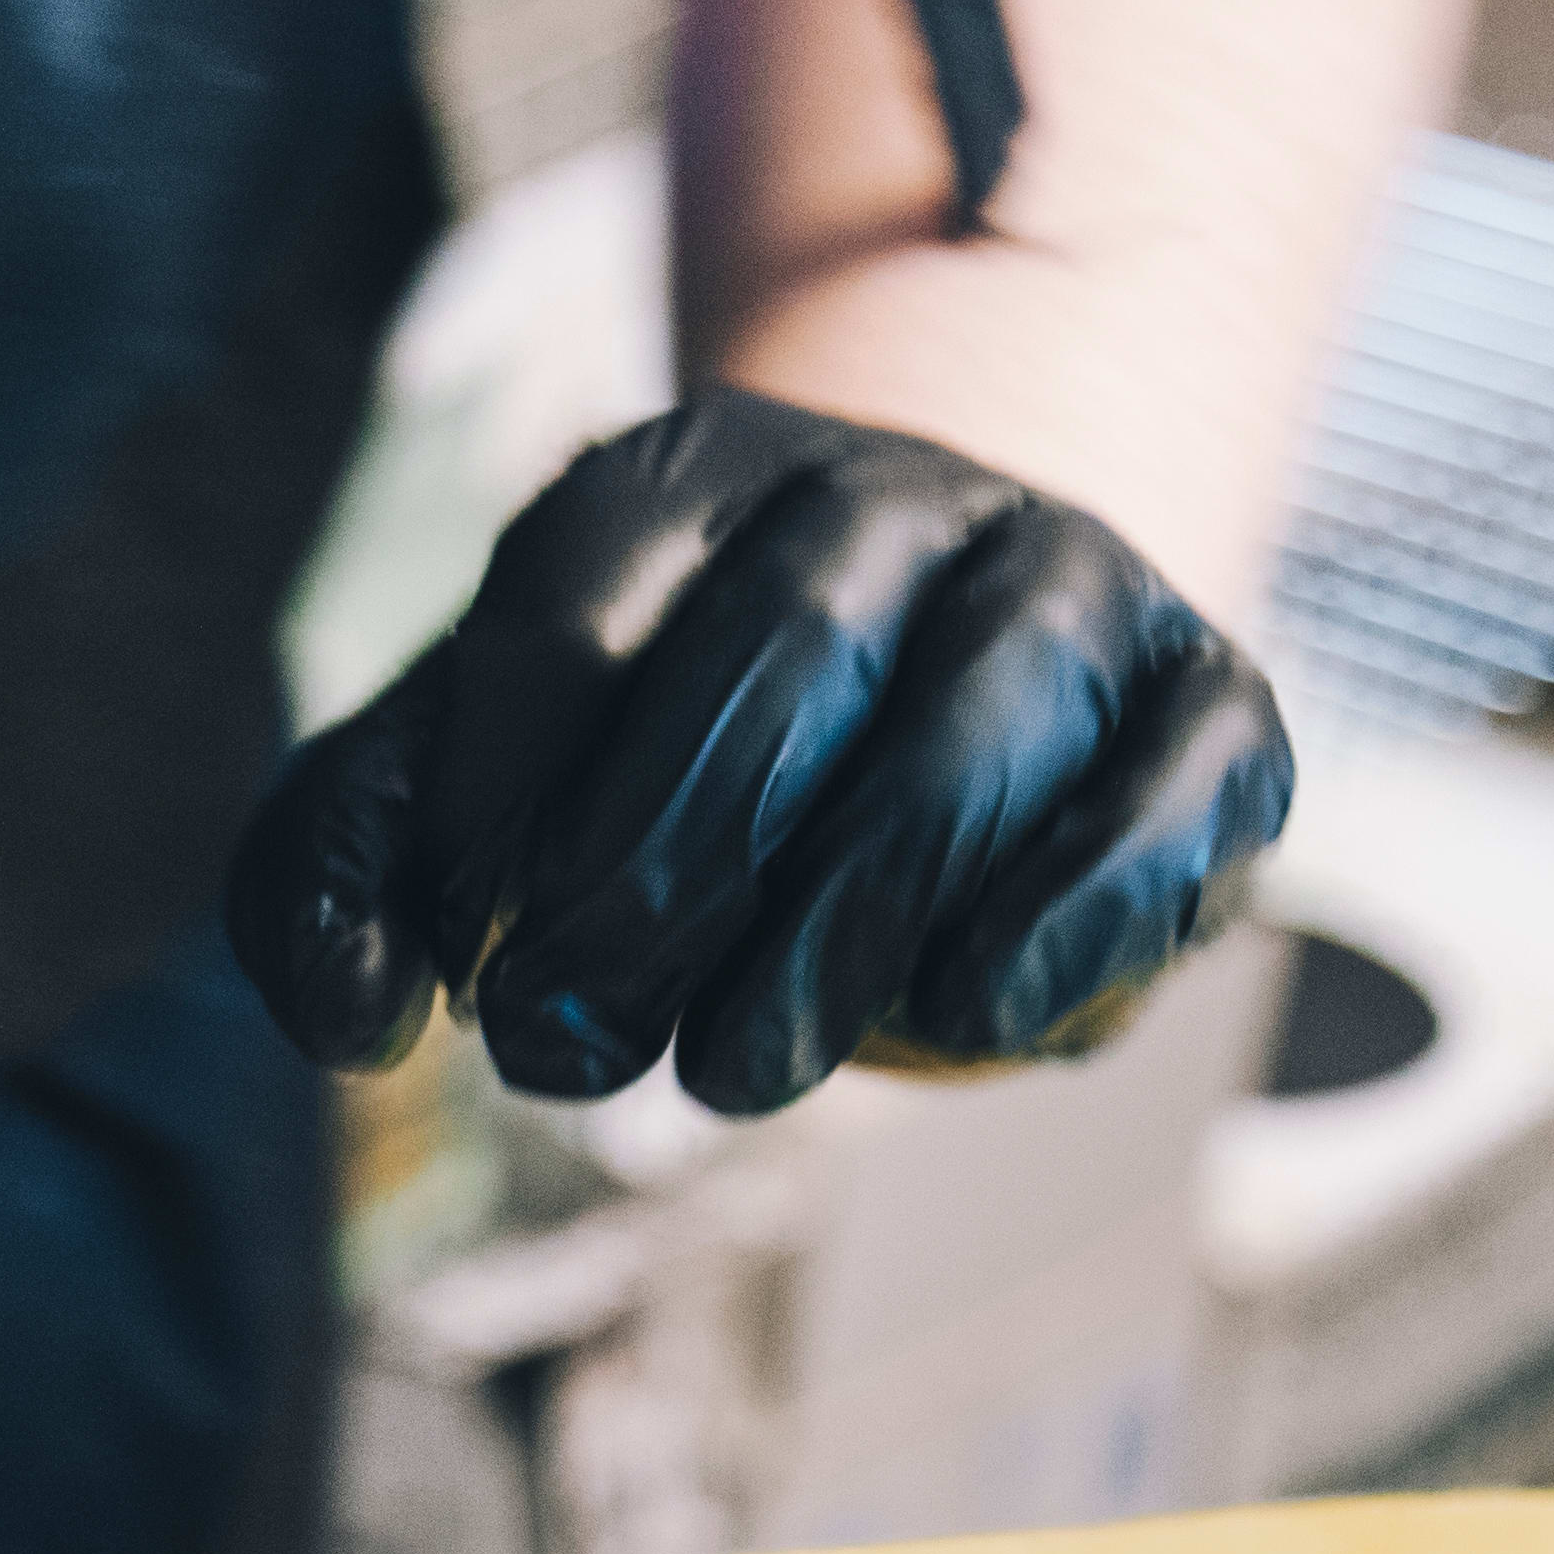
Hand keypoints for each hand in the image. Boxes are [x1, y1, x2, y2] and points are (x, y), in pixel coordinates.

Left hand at [225, 390, 1293, 1121]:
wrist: (923, 712)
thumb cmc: (655, 764)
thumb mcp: (469, 785)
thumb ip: (343, 869)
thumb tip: (353, 1021)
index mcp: (689, 477)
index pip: (577, 601)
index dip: (498, 793)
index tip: (465, 955)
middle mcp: (889, 493)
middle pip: (775, 655)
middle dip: (654, 873)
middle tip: (566, 1047)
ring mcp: (1067, 582)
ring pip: (971, 726)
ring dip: (839, 924)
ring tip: (732, 1077)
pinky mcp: (1211, 699)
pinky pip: (1163, 787)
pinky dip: (1065, 913)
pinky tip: (962, 1018)